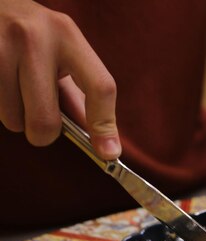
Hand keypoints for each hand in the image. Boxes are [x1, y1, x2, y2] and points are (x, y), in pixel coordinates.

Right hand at [0, 0, 120, 158]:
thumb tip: (103, 142)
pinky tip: (1, 85)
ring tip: (13, 88)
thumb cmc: (30, 36)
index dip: (105, 126)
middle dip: (44, 132)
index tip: (108, 153)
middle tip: (39, 115)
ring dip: (15, 117)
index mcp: (67, 35)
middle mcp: (33, 38)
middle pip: (46, 120)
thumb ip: (81, 96)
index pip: (99, 87)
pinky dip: (0, 108)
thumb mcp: (63, 53)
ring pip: (13, 121)